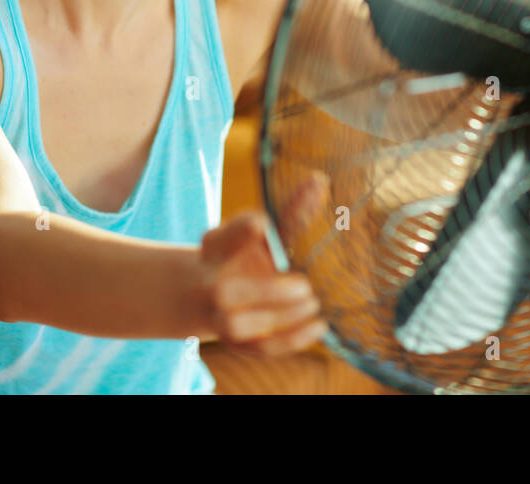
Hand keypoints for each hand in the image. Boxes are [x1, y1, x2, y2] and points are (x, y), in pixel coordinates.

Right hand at [198, 173, 330, 355]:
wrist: (208, 296)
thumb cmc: (246, 255)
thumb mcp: (263, 233)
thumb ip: (291, 212)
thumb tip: (321, 180)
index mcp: (214, 249)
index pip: (221, 240)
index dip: (239, 232)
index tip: (263, 223)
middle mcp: (210, 283)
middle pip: (226, 292)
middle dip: (265, 291)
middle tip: (304, 284)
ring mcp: (220, 318)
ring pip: (239, 326)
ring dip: (279, 317)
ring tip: (313, 302)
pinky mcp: (238, 344)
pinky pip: (259, 349)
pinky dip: (291, 340)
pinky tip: (320, 325)